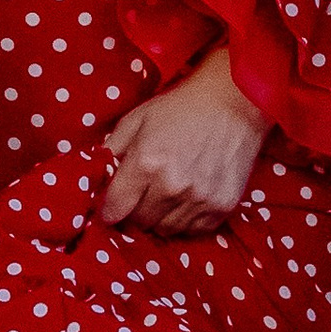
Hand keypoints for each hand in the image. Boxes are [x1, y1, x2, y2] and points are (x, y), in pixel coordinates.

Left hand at [98, 41, 266, 234]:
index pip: (114, 209)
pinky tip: (187, 199)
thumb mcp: (137, 118)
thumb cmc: (181, 107)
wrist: (234, 101)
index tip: (111, 205)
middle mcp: (172, 186)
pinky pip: (194, 230)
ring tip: (166, 195)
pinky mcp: (222, 207)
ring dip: (161, 217)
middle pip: (140, 222)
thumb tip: (96, 175)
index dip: (109, 209)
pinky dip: (186, 220)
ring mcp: (199, 199)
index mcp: (146, 163)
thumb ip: (112, 148)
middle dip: (135, 211)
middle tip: (142, 195)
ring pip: (166, 229)